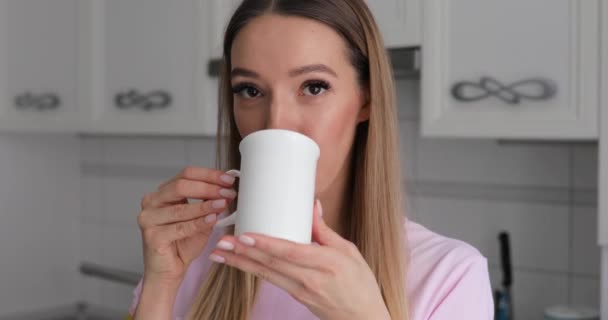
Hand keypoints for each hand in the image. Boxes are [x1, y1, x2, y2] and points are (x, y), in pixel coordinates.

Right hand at [136, 166, 237, 282]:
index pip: (186, 175)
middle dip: (208, 187)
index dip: (209, 175)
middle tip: (227, 191)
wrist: (169, 271)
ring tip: (224, 204)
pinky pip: (180, 227)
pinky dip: (199, 222)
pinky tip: (213, 219)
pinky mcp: (152, 236)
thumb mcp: (202, 219)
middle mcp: (152, 202)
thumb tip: (227, 188)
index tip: (228, 179)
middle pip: (180, 186)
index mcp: (163, 193)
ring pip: (181, 207)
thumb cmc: (183, 244)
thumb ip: (210, 203)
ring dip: (205, 205)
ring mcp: (148, 219)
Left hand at [209, 200, 390, 319]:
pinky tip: (239, 262)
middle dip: (242, 253)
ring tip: (220, 253)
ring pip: (265, 274)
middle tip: (221, 242)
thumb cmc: (360, 284)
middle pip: (270, 264)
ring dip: (240, 263)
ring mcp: (300, 290)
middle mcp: (309, 279)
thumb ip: (325, 230)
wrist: (363, 318)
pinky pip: (271, 280)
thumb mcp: (349, 251)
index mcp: (326, 263)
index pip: (289, 252)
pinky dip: (253, 270)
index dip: (265, 245)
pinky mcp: (295, 296)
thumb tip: (312, 205)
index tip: (245, 236)